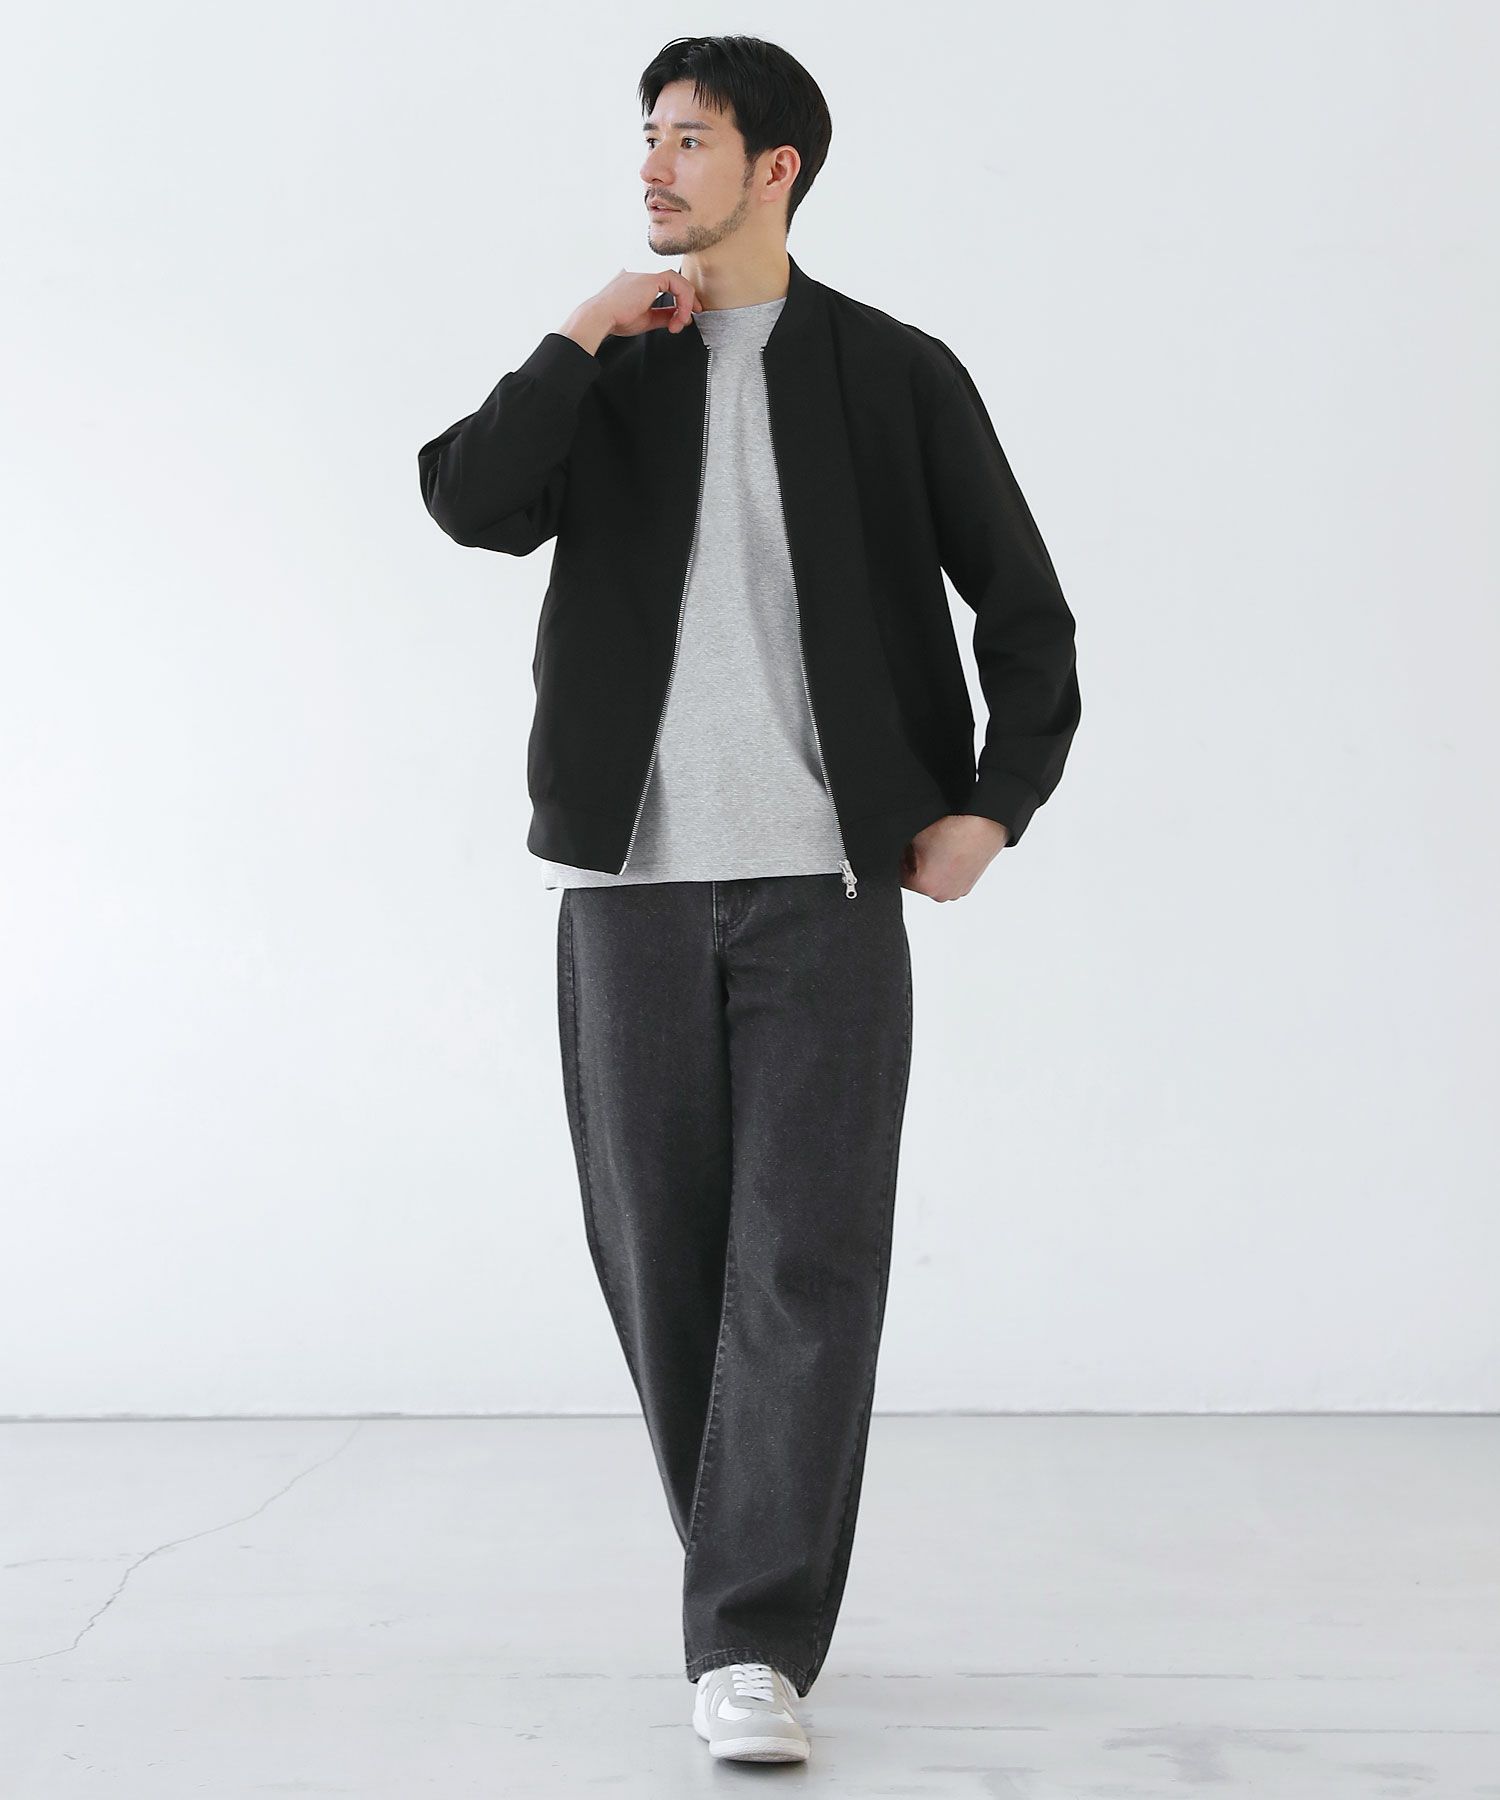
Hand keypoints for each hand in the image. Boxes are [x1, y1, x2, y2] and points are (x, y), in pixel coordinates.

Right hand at [561, 268, 701, 353]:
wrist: (602, 317)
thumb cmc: (616, 318)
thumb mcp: (646, 318)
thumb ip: (663, 315)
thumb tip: (680, 318)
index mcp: (640, 279)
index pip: (668, 283)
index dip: (681, 299)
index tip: (685, 316)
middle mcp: (644, 271)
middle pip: (676, 280)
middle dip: (688, 300)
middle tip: (688, 319)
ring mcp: (648, 270)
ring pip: (680, 282)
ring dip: (685, 305)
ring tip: (679, 323)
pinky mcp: (652, 276)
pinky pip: (678, 285)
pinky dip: (683, 303)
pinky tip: (679, 317)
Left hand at [899, 814, 1008, 899]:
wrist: (985, 820)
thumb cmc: (955, 827)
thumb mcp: (914, 836)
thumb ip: (900, 850)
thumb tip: (898, 853)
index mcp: (925, 885)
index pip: (899, 878)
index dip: (900, 860)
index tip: (906, 849)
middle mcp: (943, 894)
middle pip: (918, 881)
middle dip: (916, 865)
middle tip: (923, 845)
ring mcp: (958, 890)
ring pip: (935, 880)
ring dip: (933, 867)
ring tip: (940, 846)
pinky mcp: (970, 883)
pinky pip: (950, 878)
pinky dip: (947, 867)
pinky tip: (951, 850)